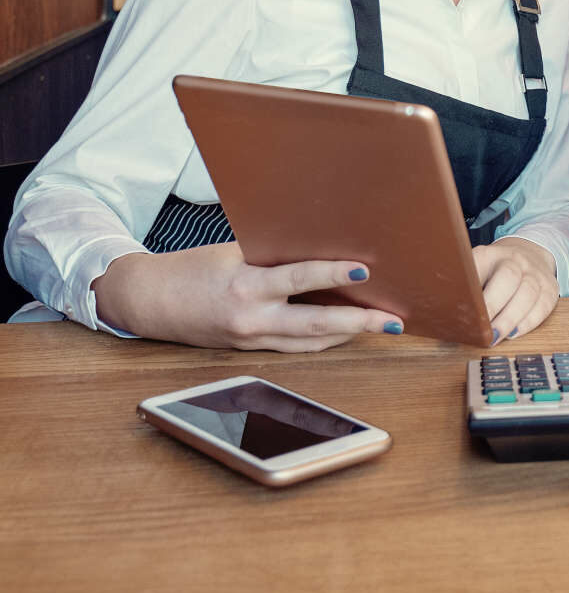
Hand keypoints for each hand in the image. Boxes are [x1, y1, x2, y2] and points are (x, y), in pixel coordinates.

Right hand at [91, 243, 404, 351]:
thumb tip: (323, 243)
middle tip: (393, 320)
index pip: (300, 279)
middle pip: (315, 325)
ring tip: (383, 325)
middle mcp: (251, 319)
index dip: (334, 275)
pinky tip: (347, 330)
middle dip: (359, 323)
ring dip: (349, 335)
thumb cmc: (193, 267)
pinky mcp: (251, 350)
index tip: (365, 270)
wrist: (150, 301)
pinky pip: (295, 347)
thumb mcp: (234, 250)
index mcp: (246, 286)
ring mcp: (252, 340)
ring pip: (310, 342)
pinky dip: (323, 339)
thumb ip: (274, 252)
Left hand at [472, 236, 559, 341]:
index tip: (463, 311)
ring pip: (527, 293)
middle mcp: (515, 259)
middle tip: (481, 329)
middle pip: (508, 277)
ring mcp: (535, 273)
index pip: (480, 265)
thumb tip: (439, 314)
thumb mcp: (476, 271)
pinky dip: (528, 322)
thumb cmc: (494, 272)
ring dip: (510, 319)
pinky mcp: (550, 288)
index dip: (472, 289)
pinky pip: (543, 305)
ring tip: (494, 337)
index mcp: (490, 254)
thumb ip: (462, 287)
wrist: (529, 254)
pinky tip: (514, 333)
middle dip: (493, 305)